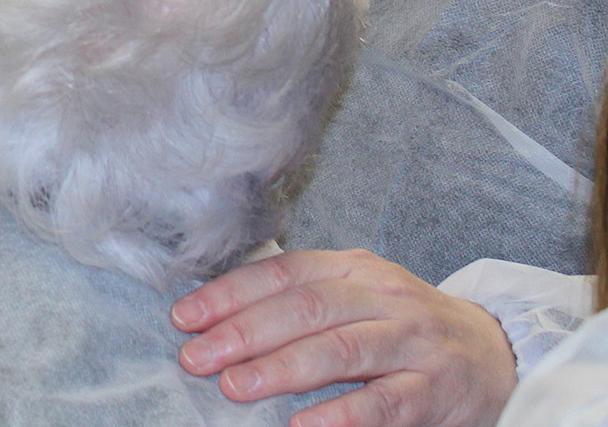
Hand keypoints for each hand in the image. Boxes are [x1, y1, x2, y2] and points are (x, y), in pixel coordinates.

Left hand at [172, 248, 514, 426]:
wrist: (495, 352)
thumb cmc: (402, 324)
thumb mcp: (354, 295)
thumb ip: (298, 298)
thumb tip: (216, 316)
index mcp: (353, 269)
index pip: (282, 273)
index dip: (229, 294)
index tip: (184, 317)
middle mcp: (383, 298)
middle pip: (304, 309)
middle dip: (243, 333)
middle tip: (197, 357)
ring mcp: (412, 342)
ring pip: (340, 350)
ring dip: (281, 368)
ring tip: (235, 386)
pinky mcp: (436, 390)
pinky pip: (384, 403)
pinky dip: (340, 414)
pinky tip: (301, 424)